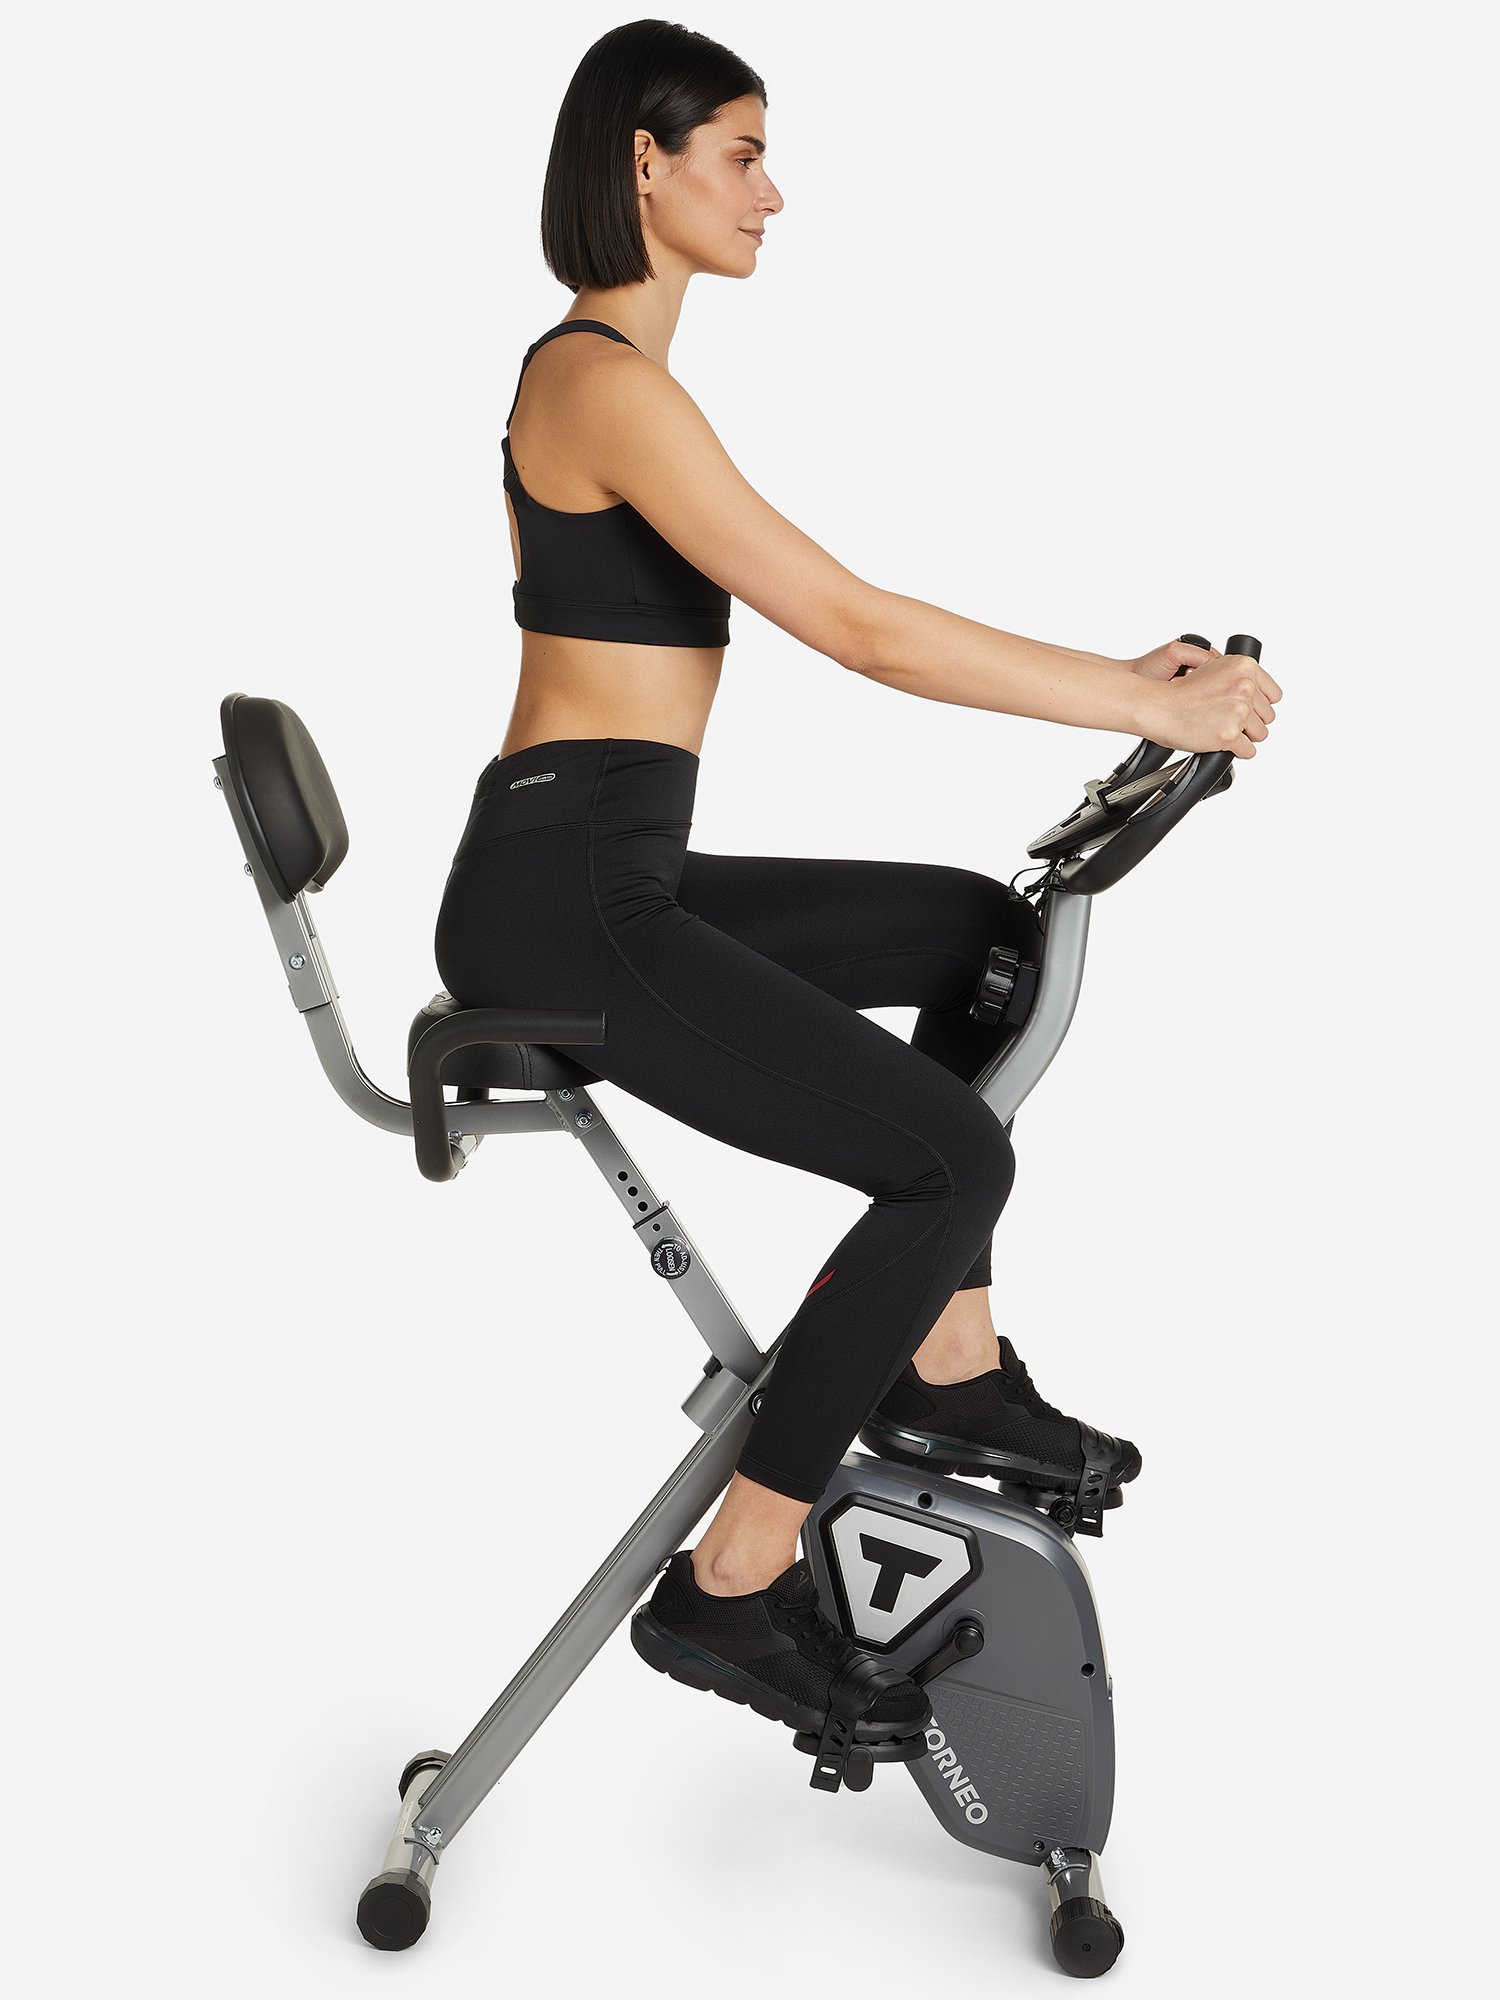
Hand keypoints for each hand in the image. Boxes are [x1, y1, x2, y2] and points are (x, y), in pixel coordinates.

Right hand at [1130, 640, 1282, 758]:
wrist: (1158, 707)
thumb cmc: (1180, 692)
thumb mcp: (1213, 669)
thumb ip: (1238, 676)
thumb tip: (1256, 691)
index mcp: (1244, 667)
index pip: (1273, 695)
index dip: (1259, 704)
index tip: (1247, 708)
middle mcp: (1245, 687)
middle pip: (1268, 716)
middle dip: (1250, 721)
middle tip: (1228, 719)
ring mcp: (1238, 711)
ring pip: (1261, 734)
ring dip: (1245, 736)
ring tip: (1223, 730)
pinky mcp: (1229, 735)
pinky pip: (1248, 751)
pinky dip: (1237, 751)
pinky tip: (1222, 742)